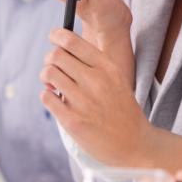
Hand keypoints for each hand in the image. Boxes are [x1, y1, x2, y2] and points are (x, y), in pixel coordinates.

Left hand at [40, 28, 156, 166]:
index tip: (53, 38)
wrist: (135, 145)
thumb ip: (91, 65)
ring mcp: (83, 101)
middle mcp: (95, 81)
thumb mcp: (115, 79)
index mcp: (107, 67)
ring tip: (54, 86)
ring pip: (48, 74)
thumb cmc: (122, 110)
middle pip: (55, 55)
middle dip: (49, 60)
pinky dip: (47, 95)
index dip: (57, 35)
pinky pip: (46, 96)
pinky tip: (57, 101)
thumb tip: (58, 53)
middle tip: (53, 69)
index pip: (72, 41)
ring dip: (46, 78)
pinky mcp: (72, 121)